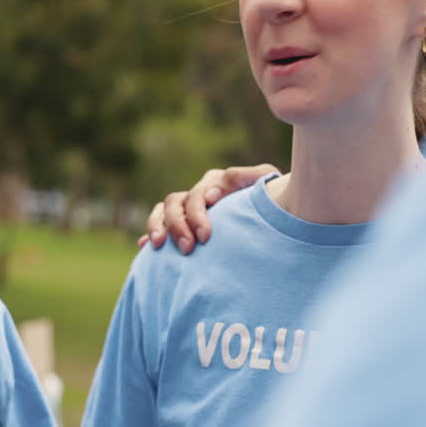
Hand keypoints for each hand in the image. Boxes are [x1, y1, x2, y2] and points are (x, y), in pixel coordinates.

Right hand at [138, 164, 278, 253]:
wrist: (279, 223)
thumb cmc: (276, 201)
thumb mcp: (266, 184)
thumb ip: (248, 178)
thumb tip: (214, 192)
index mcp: (217, 182)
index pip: (199, 193)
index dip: (198, 212)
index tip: (206, 234)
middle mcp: (199, 194)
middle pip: (176, 203)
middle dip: (179, 225)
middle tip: (189, 248)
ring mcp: (188, 210)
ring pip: (162, 210)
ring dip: (158, 226)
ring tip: (160, 245)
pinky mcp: (182, 227)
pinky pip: (158, 227)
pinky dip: (149, 235)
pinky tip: (145, 247)